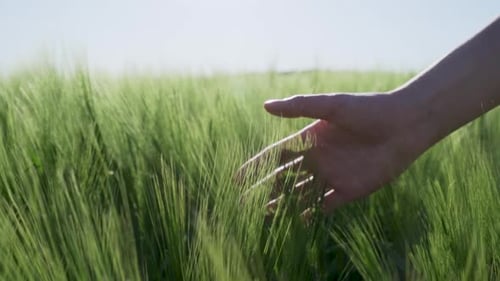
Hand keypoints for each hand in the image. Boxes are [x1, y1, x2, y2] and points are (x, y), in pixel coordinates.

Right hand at [237, 91, 430, 214]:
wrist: (404, 125)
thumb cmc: (368, 110)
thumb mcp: (332, 105)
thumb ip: (300, 106)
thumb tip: (266, 105)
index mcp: (311, 138)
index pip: (277, 154)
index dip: (257, 165)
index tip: (237, 176)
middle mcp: (319, 158)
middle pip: (285, 176)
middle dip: (265, 188)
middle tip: (244, 201)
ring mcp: (334, 175)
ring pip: (302, 193)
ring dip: (284, 203)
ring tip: (264, 213)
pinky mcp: (351, 190)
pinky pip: (326, 204)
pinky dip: (311, 212)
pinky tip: (297, 220)